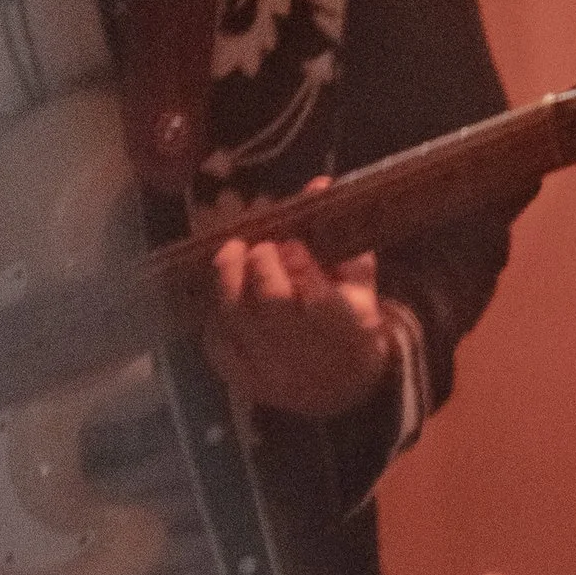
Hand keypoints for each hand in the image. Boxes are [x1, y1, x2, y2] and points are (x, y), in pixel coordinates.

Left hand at [202, 184, 393, 418]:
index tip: (291, 243)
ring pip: (236, 320)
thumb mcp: (359, 285)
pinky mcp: (244, 382)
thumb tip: (318, 183)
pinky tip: (227, 295)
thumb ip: (339, 237)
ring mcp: (273, 374)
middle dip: (261, 265)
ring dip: (228, 279)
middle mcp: (308, 358)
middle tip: (259, 247)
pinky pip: (217, 342)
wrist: (342, 391)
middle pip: (272, 304)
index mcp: (347, 331)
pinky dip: (216, 313)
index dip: (299, 262)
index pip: (318, 296)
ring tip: (231, 254)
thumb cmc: (351, 326)